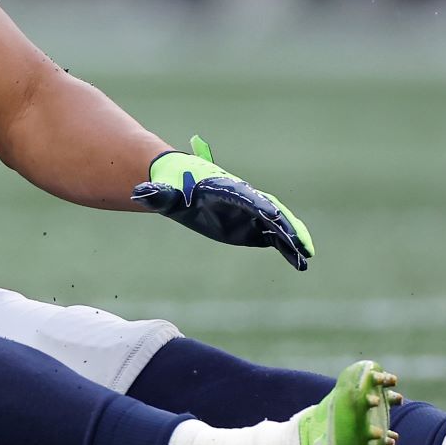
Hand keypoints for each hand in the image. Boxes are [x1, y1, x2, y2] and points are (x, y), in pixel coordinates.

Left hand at [131, 135, 313, 270]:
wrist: (179, 182)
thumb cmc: (170, 187)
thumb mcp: (161, 193)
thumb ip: (155, 195)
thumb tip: (138, 194)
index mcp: (223, 188)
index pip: (244, 197)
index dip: (258, 206)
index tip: (272, 216)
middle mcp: (242, 197)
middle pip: (269, 209)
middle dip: (284, 224)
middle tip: (300, 242)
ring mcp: (249, 211)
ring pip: (277, 223)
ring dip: (292, 237)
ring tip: (307, 256)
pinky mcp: (251, 225)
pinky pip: (273, 236)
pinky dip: (287, 246)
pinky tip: (301, 261)